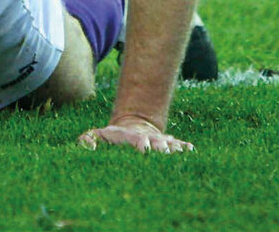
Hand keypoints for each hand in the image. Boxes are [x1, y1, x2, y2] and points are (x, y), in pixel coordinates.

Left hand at [78, 116, 192, 153]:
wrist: (133, 125)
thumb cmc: (112, 136)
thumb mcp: (98, 134)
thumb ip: (88, 139)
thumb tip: (86, 145)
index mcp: (130, 138)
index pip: (136, 140)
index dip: (140, 144)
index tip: (144, 148)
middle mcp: (147, 138)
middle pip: (155, 143)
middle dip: (160, 148)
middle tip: (165, 153)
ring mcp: (159, 141)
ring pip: (169, 145)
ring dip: (174, 149)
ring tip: (181, 153)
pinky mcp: (169, 144)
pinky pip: (179, 145)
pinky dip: (185, 148)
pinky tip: (191, 150)